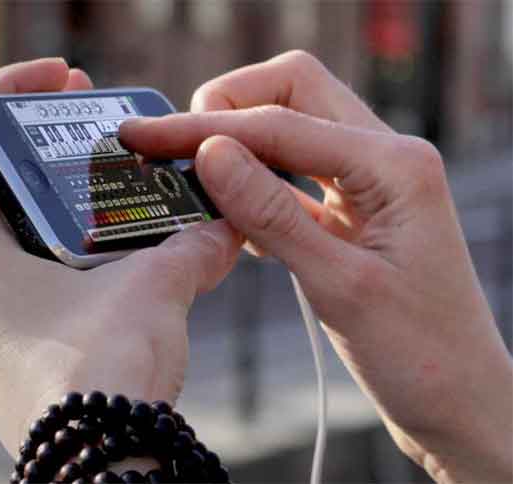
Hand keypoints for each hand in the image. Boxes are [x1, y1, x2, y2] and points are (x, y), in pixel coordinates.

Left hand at [0, 58, 241, 457]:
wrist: (97, 470)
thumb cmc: (102, 375)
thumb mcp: (154, 287)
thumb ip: (193, 244)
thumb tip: (227, 222)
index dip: (13, 90)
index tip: (63, 79)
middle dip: (42, 154)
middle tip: (93, 134)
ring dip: (48, 213)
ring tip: (103, 203)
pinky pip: (8, 286)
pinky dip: (48, 262)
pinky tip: (95, 267)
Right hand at [120, 51, 512, 482]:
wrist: (458, 400)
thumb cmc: (419, 354)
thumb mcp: (339, 284)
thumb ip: (272, 213)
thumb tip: (209, 154)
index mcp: (395, 165)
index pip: (281, 124)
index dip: (205, 127)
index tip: (148, 135)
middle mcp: (385, 158)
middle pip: (294, 93)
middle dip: (229, 106)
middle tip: (175, 143)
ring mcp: (370, 183)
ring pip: (292, 129)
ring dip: (239, 141)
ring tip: (187, 169)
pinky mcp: (353, 211)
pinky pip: (294, 176)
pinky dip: (254, 182)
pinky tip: (224, 208)